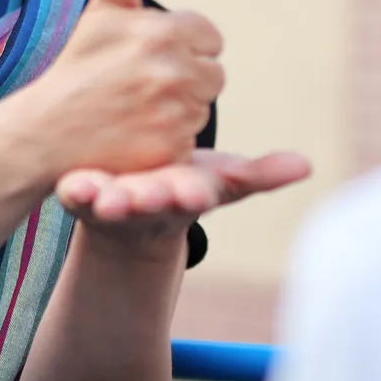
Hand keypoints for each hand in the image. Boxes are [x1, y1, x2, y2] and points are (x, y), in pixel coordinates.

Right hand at [0, 0, 225, 179]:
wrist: (44, 131)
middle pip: (212, 74)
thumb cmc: (77, 67)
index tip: (147, 59)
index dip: (182, 48)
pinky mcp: (171, 149)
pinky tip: (138, 136)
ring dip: (178, 110)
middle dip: (184, 79)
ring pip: (202, 107)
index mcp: (163, 31)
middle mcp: (174, 70)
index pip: (209, 38)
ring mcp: (174, 112)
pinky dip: (170, 141)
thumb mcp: (100, 11)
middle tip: (139, 88)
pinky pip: (192, 140)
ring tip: (136, 111)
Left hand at [54, 149, 311, 253]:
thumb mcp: (221, 181)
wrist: (129, 216)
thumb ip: (260, 175)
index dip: (191, 195)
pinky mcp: (80, 196)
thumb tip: (308, 165)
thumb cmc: (183, 187)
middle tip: (145, 196)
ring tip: (107, 198)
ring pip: (111, 204)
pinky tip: (73, 184)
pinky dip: (75, 192)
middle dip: (148, 201)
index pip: (191, 196)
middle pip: (151, 202)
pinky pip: (75, 195)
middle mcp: (148, 202)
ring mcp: (112, 203)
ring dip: (108, 202)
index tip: (192, 193)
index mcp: (183, 196)